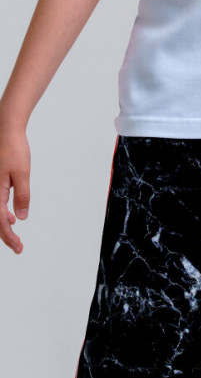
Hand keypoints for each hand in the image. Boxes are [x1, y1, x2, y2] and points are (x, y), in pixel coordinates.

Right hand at [0, 125, 30, 254]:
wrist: (5, 130)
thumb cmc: (13, 149)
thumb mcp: (22, 173)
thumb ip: (22, 195)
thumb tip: (21, 217)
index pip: (0, 222)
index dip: (9, 237)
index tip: (19, 247)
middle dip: (5, 235)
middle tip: (18, 246)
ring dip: (3, 225)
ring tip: (14, 236)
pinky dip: (0, 213)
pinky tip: (11, 217)